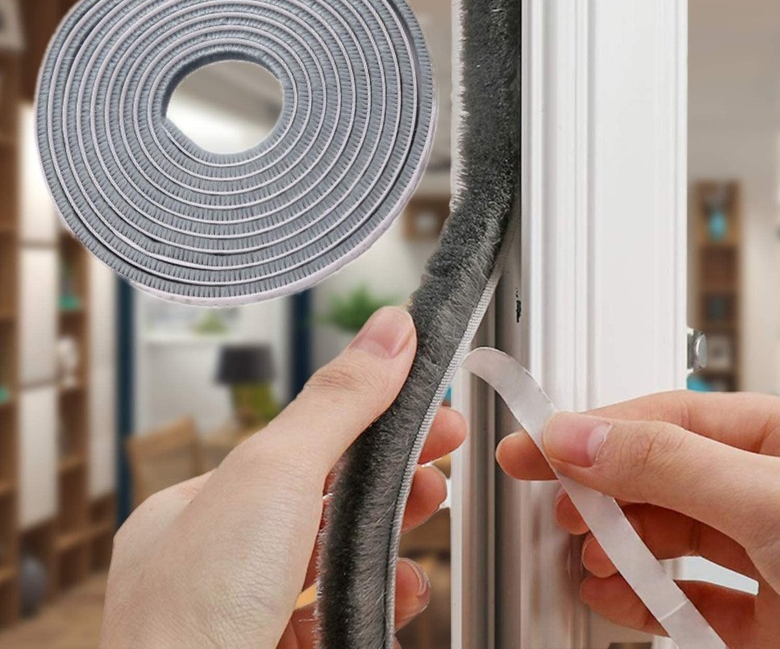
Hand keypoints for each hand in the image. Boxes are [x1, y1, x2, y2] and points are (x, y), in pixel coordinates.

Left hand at [101, 307, 465, 647]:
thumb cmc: (199, 611)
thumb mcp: (274, 472)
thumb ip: (338, 400)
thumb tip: (391, 328)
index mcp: (195, 510)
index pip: (292, 445)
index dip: (364, 417)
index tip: (420, 399)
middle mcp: (214, 564)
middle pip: (320, 499)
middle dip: (390, 468)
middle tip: (443, 445)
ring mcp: (245, 617)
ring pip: (333, 559)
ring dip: (393, 529)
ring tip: (435, 502)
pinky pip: (338, 618)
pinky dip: (379, 597)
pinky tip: (406, 588)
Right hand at [496, 390, 779, 647]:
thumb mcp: (766, 500)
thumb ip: (668, 463)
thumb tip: (578, 438)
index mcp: (775, 440)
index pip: (666, 416)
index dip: (594, 429)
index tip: (536, 444)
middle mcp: (768, 492)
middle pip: (659, 476)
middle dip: (600, 493)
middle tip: (558, 505)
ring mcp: (771, 557)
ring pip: (671, 538)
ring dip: (617, 548)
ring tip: (589, 555)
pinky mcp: (772, 620)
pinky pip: (695, 602)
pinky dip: (647, 601)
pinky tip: (616, 596)